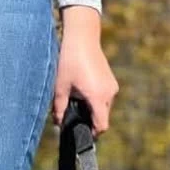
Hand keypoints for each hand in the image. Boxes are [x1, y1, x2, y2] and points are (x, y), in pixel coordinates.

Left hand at [53, 6, 118, 134]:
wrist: (82, 35)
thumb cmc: (70, 59)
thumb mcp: (60, 86)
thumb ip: (59, 108)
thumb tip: (58, 124)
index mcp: (97, 97)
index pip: (101, 126)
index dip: (93, 133)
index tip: (83, 134)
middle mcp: (108, 94)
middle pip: (103, 118)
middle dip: (90, 120)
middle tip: (75, 115)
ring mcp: (112, 87)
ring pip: (104, 108)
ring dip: (93, 109)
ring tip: (78, 99)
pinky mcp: (111, 81)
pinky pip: (105, 98)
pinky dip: (96, 99)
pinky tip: (84, 90)